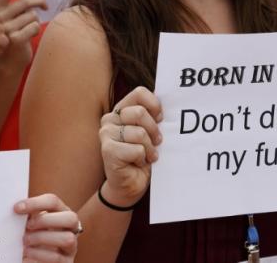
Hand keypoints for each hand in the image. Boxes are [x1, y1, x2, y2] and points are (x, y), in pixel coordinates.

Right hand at [0, 0, 47, 69]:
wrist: (7, 62)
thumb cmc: (11, 37)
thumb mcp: (10, 17)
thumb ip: (17, 2)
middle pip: (25, 0)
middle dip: (40, 0)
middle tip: (45, 5)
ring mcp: (5, 28)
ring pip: (33, 15)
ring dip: (37, 20)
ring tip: (31, 27)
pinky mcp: (14, 39)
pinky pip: (35, 26)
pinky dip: (37, 29)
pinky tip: (32, 35)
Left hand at [15, 194, 79, 262]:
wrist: (38, 259)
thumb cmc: (33, 238)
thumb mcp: (32, 224)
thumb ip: (28, 217)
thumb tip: (16, 209)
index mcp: (61, 213)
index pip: (53, 201)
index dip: (35, 203)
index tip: (16, 208)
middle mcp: (71, 228)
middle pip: (71, 218)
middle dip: (46, 220)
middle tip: (27, 226)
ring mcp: (71, 246)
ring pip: (67, 238)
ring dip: (42, 238)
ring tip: (25, 242)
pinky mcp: (66, 262)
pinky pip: (57, 258)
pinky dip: (39, 255)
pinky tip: (26, 254)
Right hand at [99, 86, 162, 206]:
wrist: (131, 183)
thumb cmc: (143, 155)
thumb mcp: (150, 132)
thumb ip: (153, 117)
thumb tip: (170, 105)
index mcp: (121, 109)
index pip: (139, 93)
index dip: (154, 105)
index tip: (161, 118)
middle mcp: (110, 119)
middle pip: (139, 112)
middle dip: (154, 130)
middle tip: (157, 142)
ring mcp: (106, 134)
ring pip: (139, 133)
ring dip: (149, 148)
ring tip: (147, 155)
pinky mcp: (107, 150)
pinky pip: (136, 149)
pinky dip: (142, 158)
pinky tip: (138, 163)